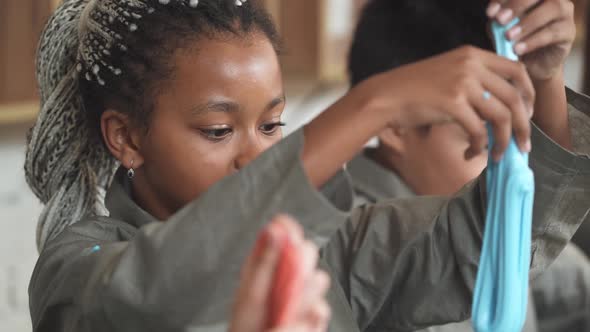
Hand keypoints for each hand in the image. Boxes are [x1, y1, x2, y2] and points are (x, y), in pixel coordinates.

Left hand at [228, 215, 330, 331]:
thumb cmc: (246, 326)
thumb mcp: (252, 291)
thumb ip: (265, 261)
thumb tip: (274, 229)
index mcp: (266, 266)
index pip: (281, 236)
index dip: (287, 228)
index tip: (288, 229)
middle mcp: (287, 277)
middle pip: (307, 252)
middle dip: (302, 263)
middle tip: (288, 279)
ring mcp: (302, 295)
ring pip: (319, 279)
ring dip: (305, 294)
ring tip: (287, 309)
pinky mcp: (312, 315)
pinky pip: (322, 308)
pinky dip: (311, 316)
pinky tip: (296, 321)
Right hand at [356, 46, 534, 160]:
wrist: (384, 96)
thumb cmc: (413, 90)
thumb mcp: (447, 73)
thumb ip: (473, 81)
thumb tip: (499, 108)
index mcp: (472, 55)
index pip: (516, 69)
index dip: (528, 93)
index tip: (527, 114)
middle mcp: (471, 65)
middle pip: (514, 97)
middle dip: (523, 125)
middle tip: (523, 145)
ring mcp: (463, 83)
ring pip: (501, 116)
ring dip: (504, 141)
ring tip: (499, 156)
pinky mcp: (453, 103)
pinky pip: (479, 130)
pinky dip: (479, 147)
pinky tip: (471, 154)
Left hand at [487, 0, 575, 80]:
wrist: (532, 66)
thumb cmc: (515, 42)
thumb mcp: (502, 30)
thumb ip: (498, 22)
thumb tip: (493, 17)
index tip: (490, 13)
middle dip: (517, 5)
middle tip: (500, 20)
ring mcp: (564, 13)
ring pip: (551, 9)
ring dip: (527, 23)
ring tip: (509, 37)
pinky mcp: (569, 31)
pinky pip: (553, 32)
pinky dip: (533, 40)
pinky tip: (518, 49)